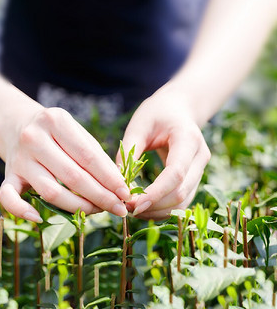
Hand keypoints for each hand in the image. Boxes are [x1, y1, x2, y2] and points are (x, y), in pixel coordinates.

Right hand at [0, 106, 130, 221]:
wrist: (17, 123)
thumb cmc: (56, 131)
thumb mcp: (76, 132)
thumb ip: (96, 155)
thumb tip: (117, 184)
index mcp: (56, 121)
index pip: (88, 156)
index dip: (110, 178)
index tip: (126, 193)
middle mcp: (34, 139)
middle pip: (73, 176)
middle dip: (101, 196)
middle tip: (119, 209)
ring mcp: (19, 159)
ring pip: (50, 192)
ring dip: (78, 207)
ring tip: (98, 212)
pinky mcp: (7, 175)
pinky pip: (9, 198)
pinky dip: (22, 212)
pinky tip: (40, 219)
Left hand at [116, 84, 210, 219]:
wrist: (178, 108)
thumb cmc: (156, 113)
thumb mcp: (139, 126)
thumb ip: (129, 152)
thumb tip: (118, 183)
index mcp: (188, 139)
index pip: (175, 173)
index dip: (155, 193)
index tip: (133, 204)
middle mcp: (200, 156)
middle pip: (181, 192)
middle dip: (154, 206)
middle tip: (128, 208)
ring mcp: (200, 168)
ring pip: (184, 200)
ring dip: (159, 210)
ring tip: (134, 210)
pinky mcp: (195, 176)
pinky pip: (182, 199)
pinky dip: (164, 207)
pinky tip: (146, 206)